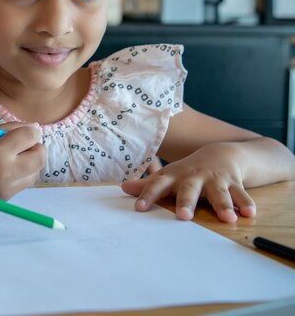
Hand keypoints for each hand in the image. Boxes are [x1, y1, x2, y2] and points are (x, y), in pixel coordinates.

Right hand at [0, 122, 44, 199]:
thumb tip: (36, 128)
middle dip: (37, 148)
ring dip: (31, 162)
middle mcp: (6, 172)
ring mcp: (7, 188)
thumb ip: (11, 129)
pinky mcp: (6, 198)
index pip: (31, 137)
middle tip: (24, 144)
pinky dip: (22, 174)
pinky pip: (24, 183)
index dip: (32, 131)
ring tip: (13, 158)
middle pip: (40, 158)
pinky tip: (7, 169)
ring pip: (35, 172)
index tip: (27, 130)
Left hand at [120, 143, 256, 222]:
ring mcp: (215, 180)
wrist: (219, 154)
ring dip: (223, 205)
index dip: (148, 195)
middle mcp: (195, 178)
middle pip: (189, 190)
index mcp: (175, 177)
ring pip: (219, 193)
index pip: (158, 185)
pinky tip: (250, 213)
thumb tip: (122, 187)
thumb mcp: (168, 176)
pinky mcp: (234, 183)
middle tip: (183, 216)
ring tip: (227, 218)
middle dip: (186, 202)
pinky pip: (241, 194)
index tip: (139, 208)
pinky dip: (246, 203)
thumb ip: (148, 185)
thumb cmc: (187, 171)